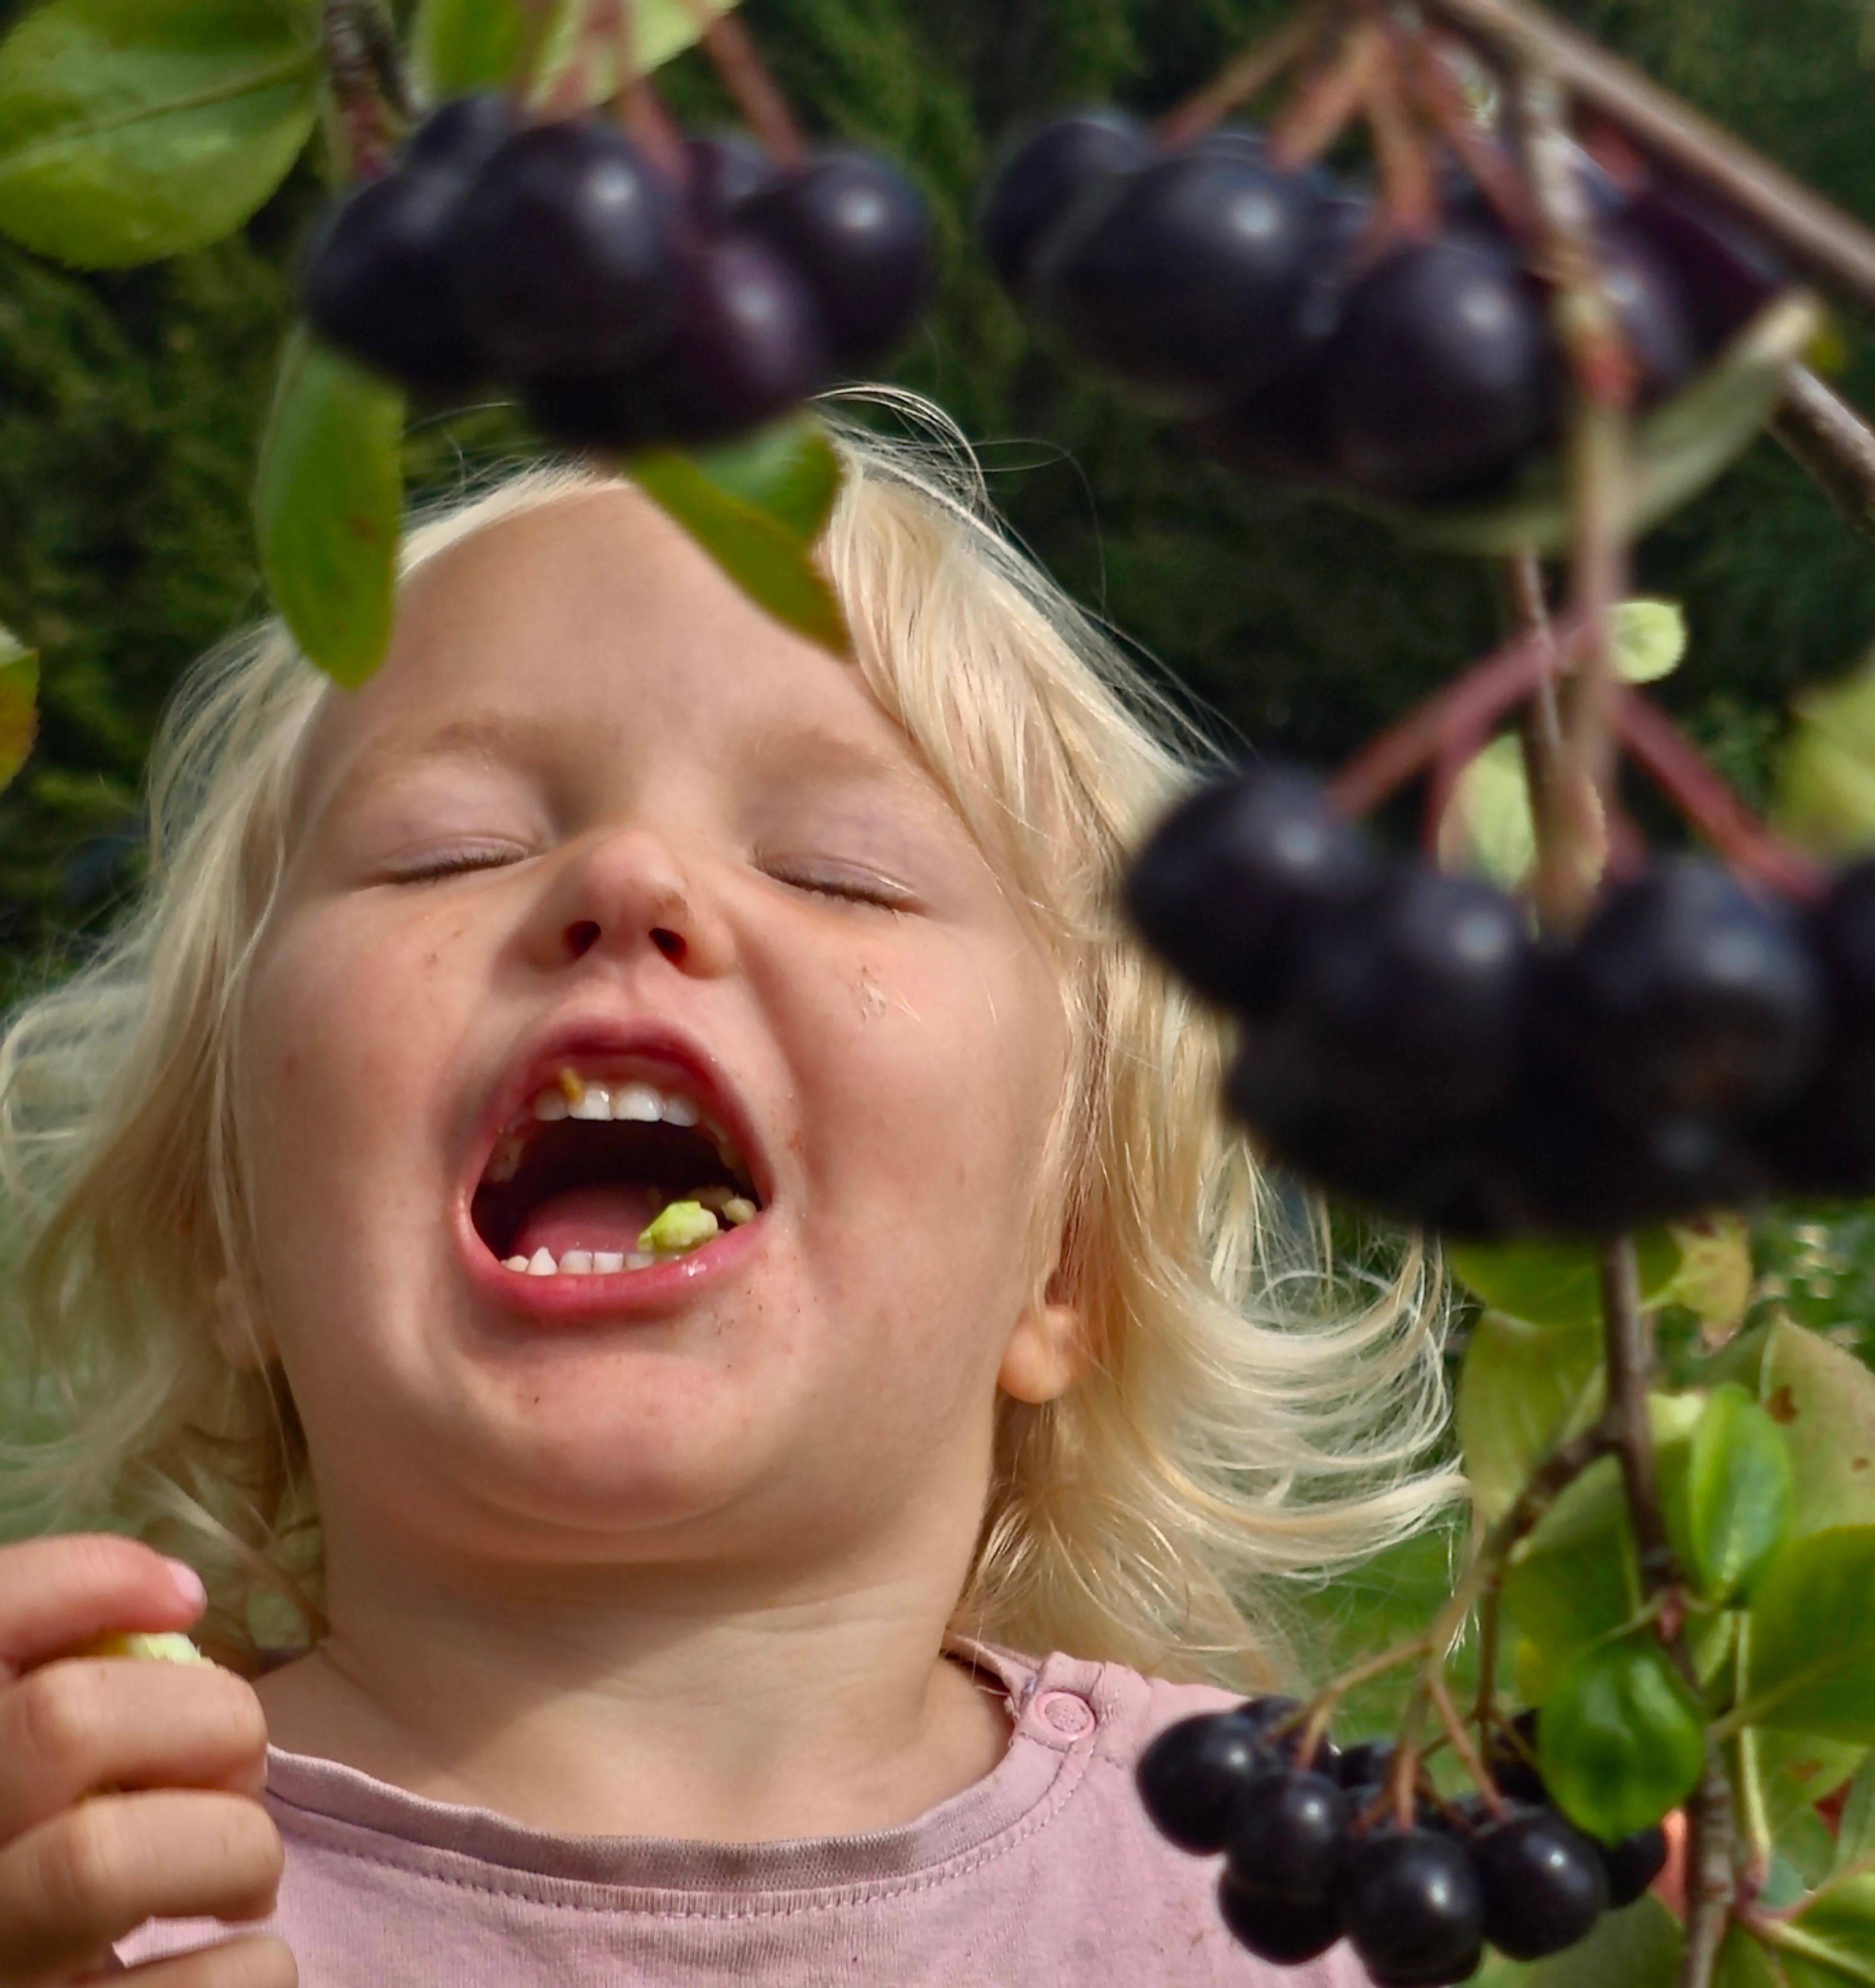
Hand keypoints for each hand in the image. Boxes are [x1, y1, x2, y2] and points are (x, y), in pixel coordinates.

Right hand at [0, 1535, 293, 1985]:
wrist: (33, 1974)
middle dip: (205, 1726)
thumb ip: (60, 1656)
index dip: (96, 1578)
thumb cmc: (45, 1861)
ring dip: (230, 1849)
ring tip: (241, 1881)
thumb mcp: (31, 1753)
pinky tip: (237, 1962)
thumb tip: (178, 1596)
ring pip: (100, 1861)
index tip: (182, 1604)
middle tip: (236, 1776)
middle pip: (63, 1723)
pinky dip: (250, 1968)